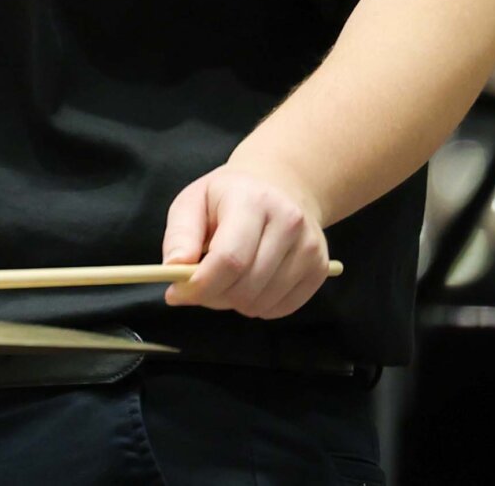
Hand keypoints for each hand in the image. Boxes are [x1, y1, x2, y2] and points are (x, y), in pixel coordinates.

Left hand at [162, 162, 333, 319]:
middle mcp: (289, 222)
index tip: (176, 294)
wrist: (281, 186)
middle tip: (200, 285)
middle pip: (245, 286)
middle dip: (213, 296)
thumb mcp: (194, 201)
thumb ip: (180, 235)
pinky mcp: (320, 268)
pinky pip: (282, 309)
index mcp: (253, 200)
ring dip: (235, 302)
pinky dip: (259, 306)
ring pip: (262, 303)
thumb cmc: (229, 196)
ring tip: (228, 277)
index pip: (229, 259)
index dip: (200, 285)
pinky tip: (251, 282)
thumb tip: (174, 269)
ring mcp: (309, 247)